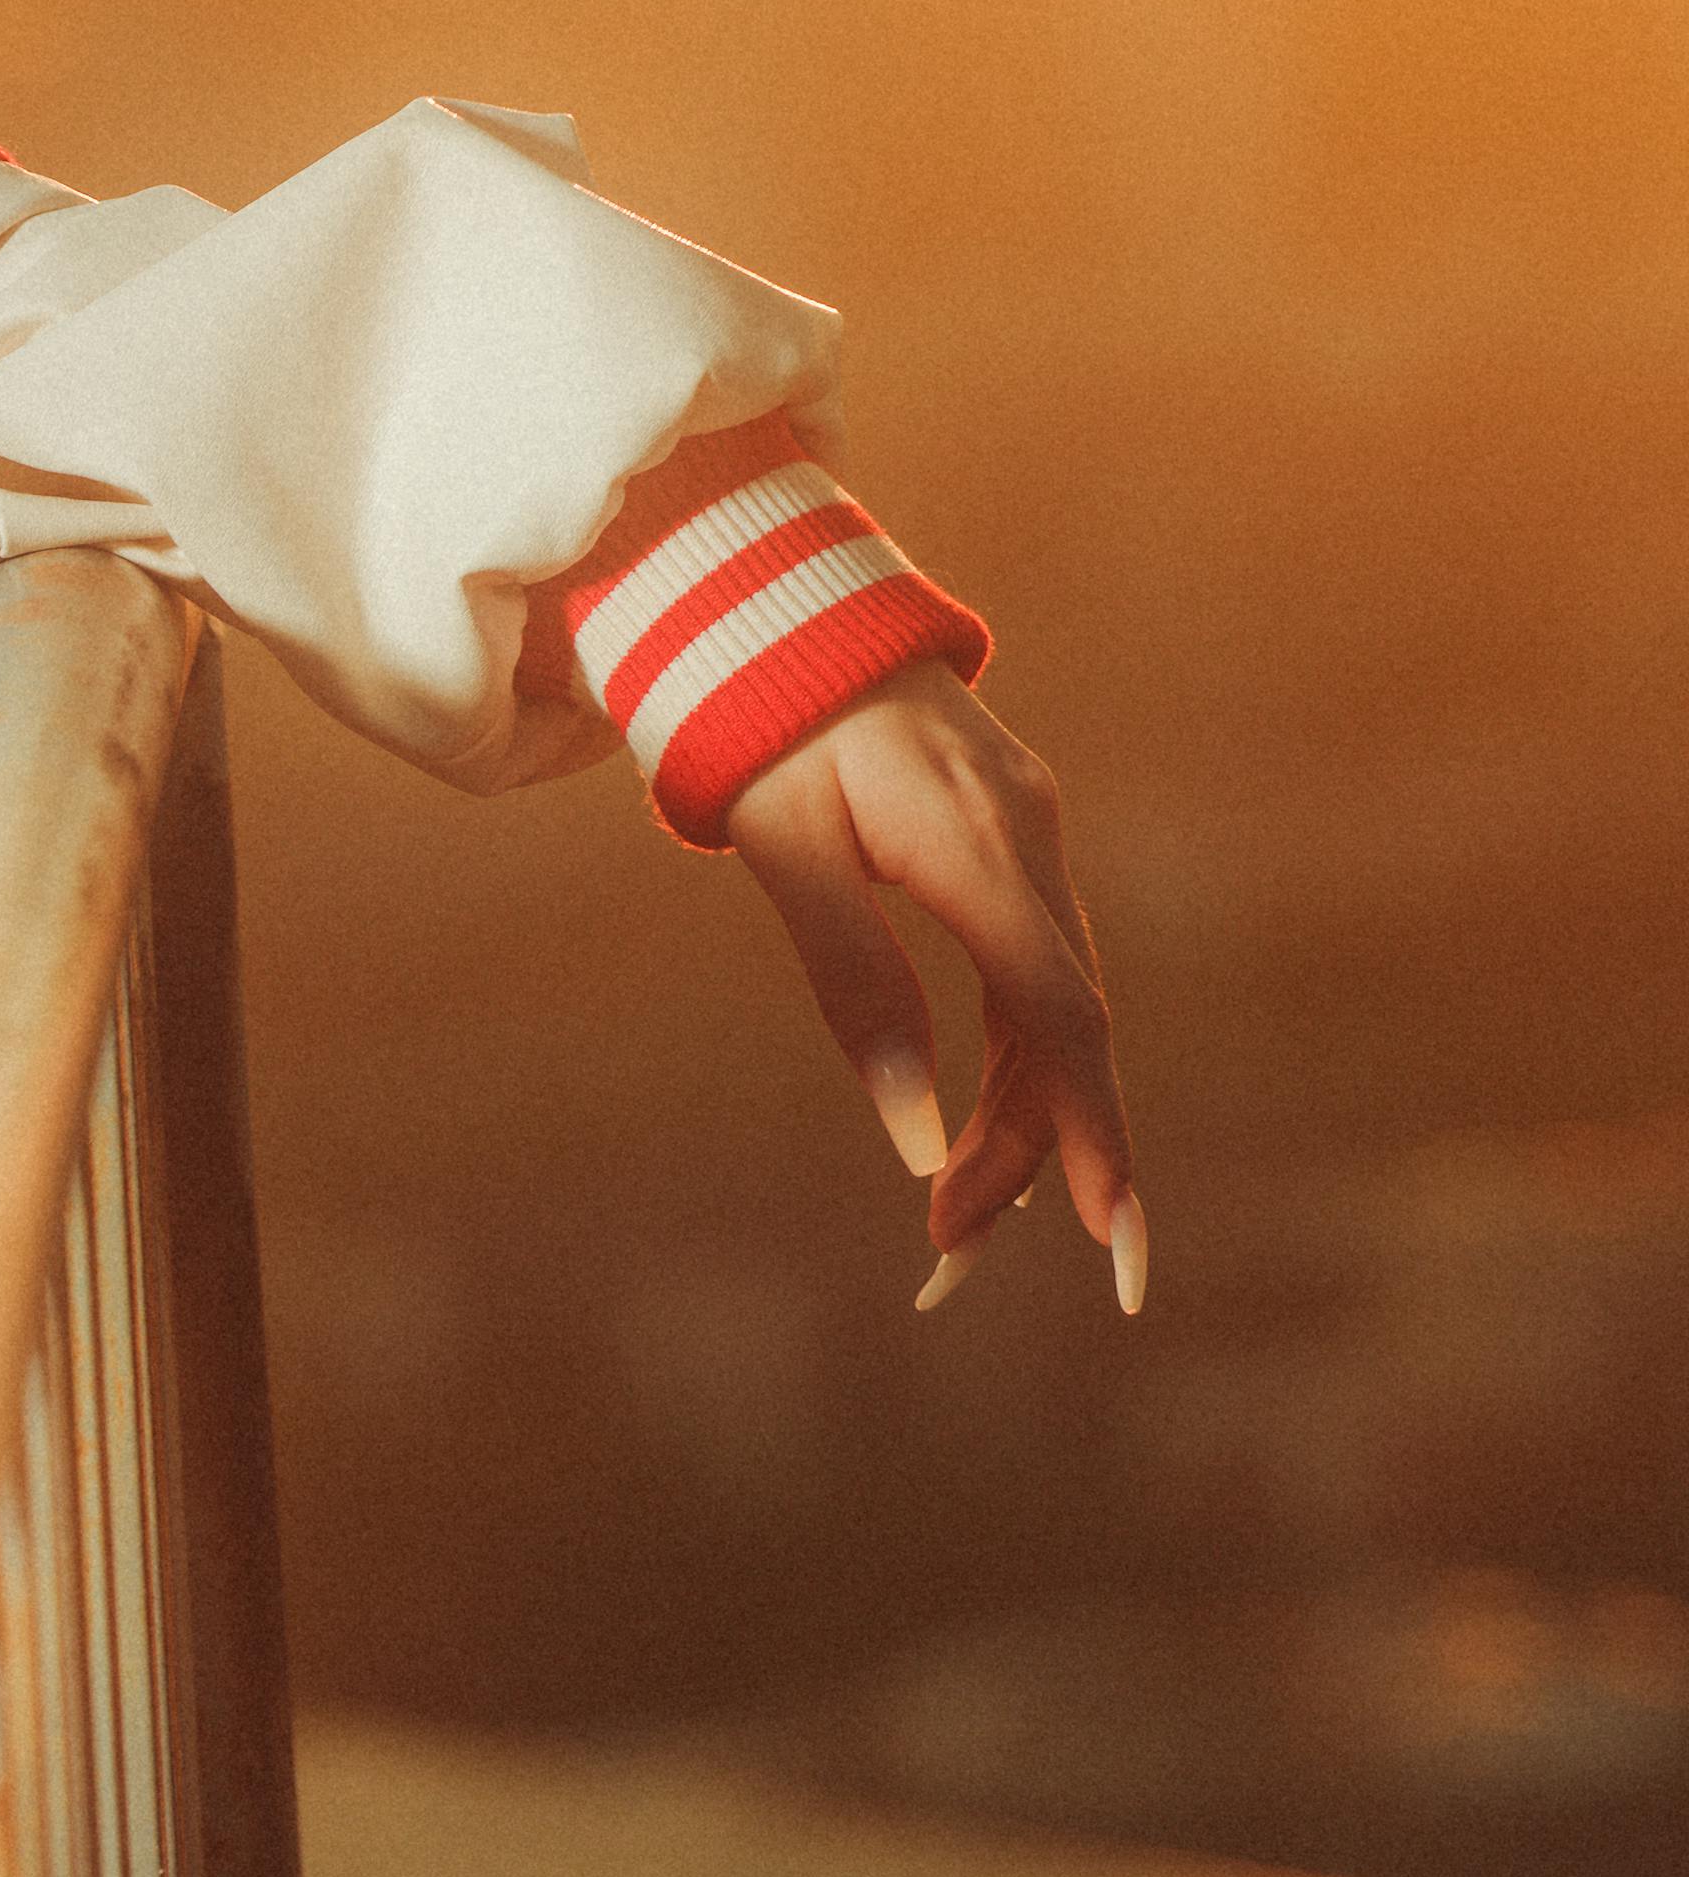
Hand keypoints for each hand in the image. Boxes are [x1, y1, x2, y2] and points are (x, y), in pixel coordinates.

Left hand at [721, 663, 1140, 1315]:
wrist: (788, 618)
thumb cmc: (764, 731)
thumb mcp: (784, 856)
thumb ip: (854, 986)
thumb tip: (910, 1137)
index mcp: (979, 851)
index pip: (1060, 1020)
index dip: (1087, 1132)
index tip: (1110, 1236)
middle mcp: (1030, 851)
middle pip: (1064, 1034)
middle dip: (1032, 1155)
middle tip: (947, 1258)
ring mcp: (1032, 850)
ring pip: (1055, 1015)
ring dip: (1018, 1121)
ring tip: (951, 1224)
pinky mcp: (1014, 855)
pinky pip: (1036, 980)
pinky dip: (1016, 1063)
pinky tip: (982, 1132)